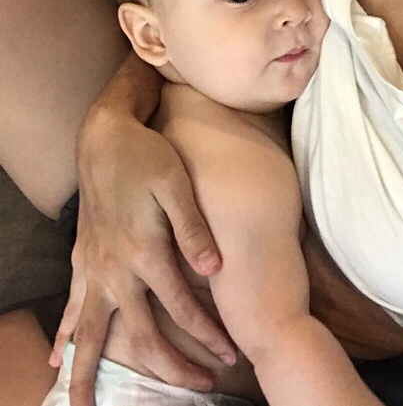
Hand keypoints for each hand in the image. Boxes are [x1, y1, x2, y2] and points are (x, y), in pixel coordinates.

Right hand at [51, 105, 235, 405]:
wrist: (104, 137)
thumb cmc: (146, 157)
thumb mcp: (176, 184)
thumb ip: (193, 229)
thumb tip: (215, 270)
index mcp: (144, 253)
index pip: (181, 309)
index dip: (207, 335)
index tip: (231, 353)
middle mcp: (114, 270)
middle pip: (140, 336)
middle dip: (170, 367)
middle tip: (198, 388)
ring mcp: (93, 268)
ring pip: (92, 334)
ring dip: (90, 373)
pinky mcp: (82, 259)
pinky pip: (71, 307)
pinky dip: (64, 335)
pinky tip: (56, 358)